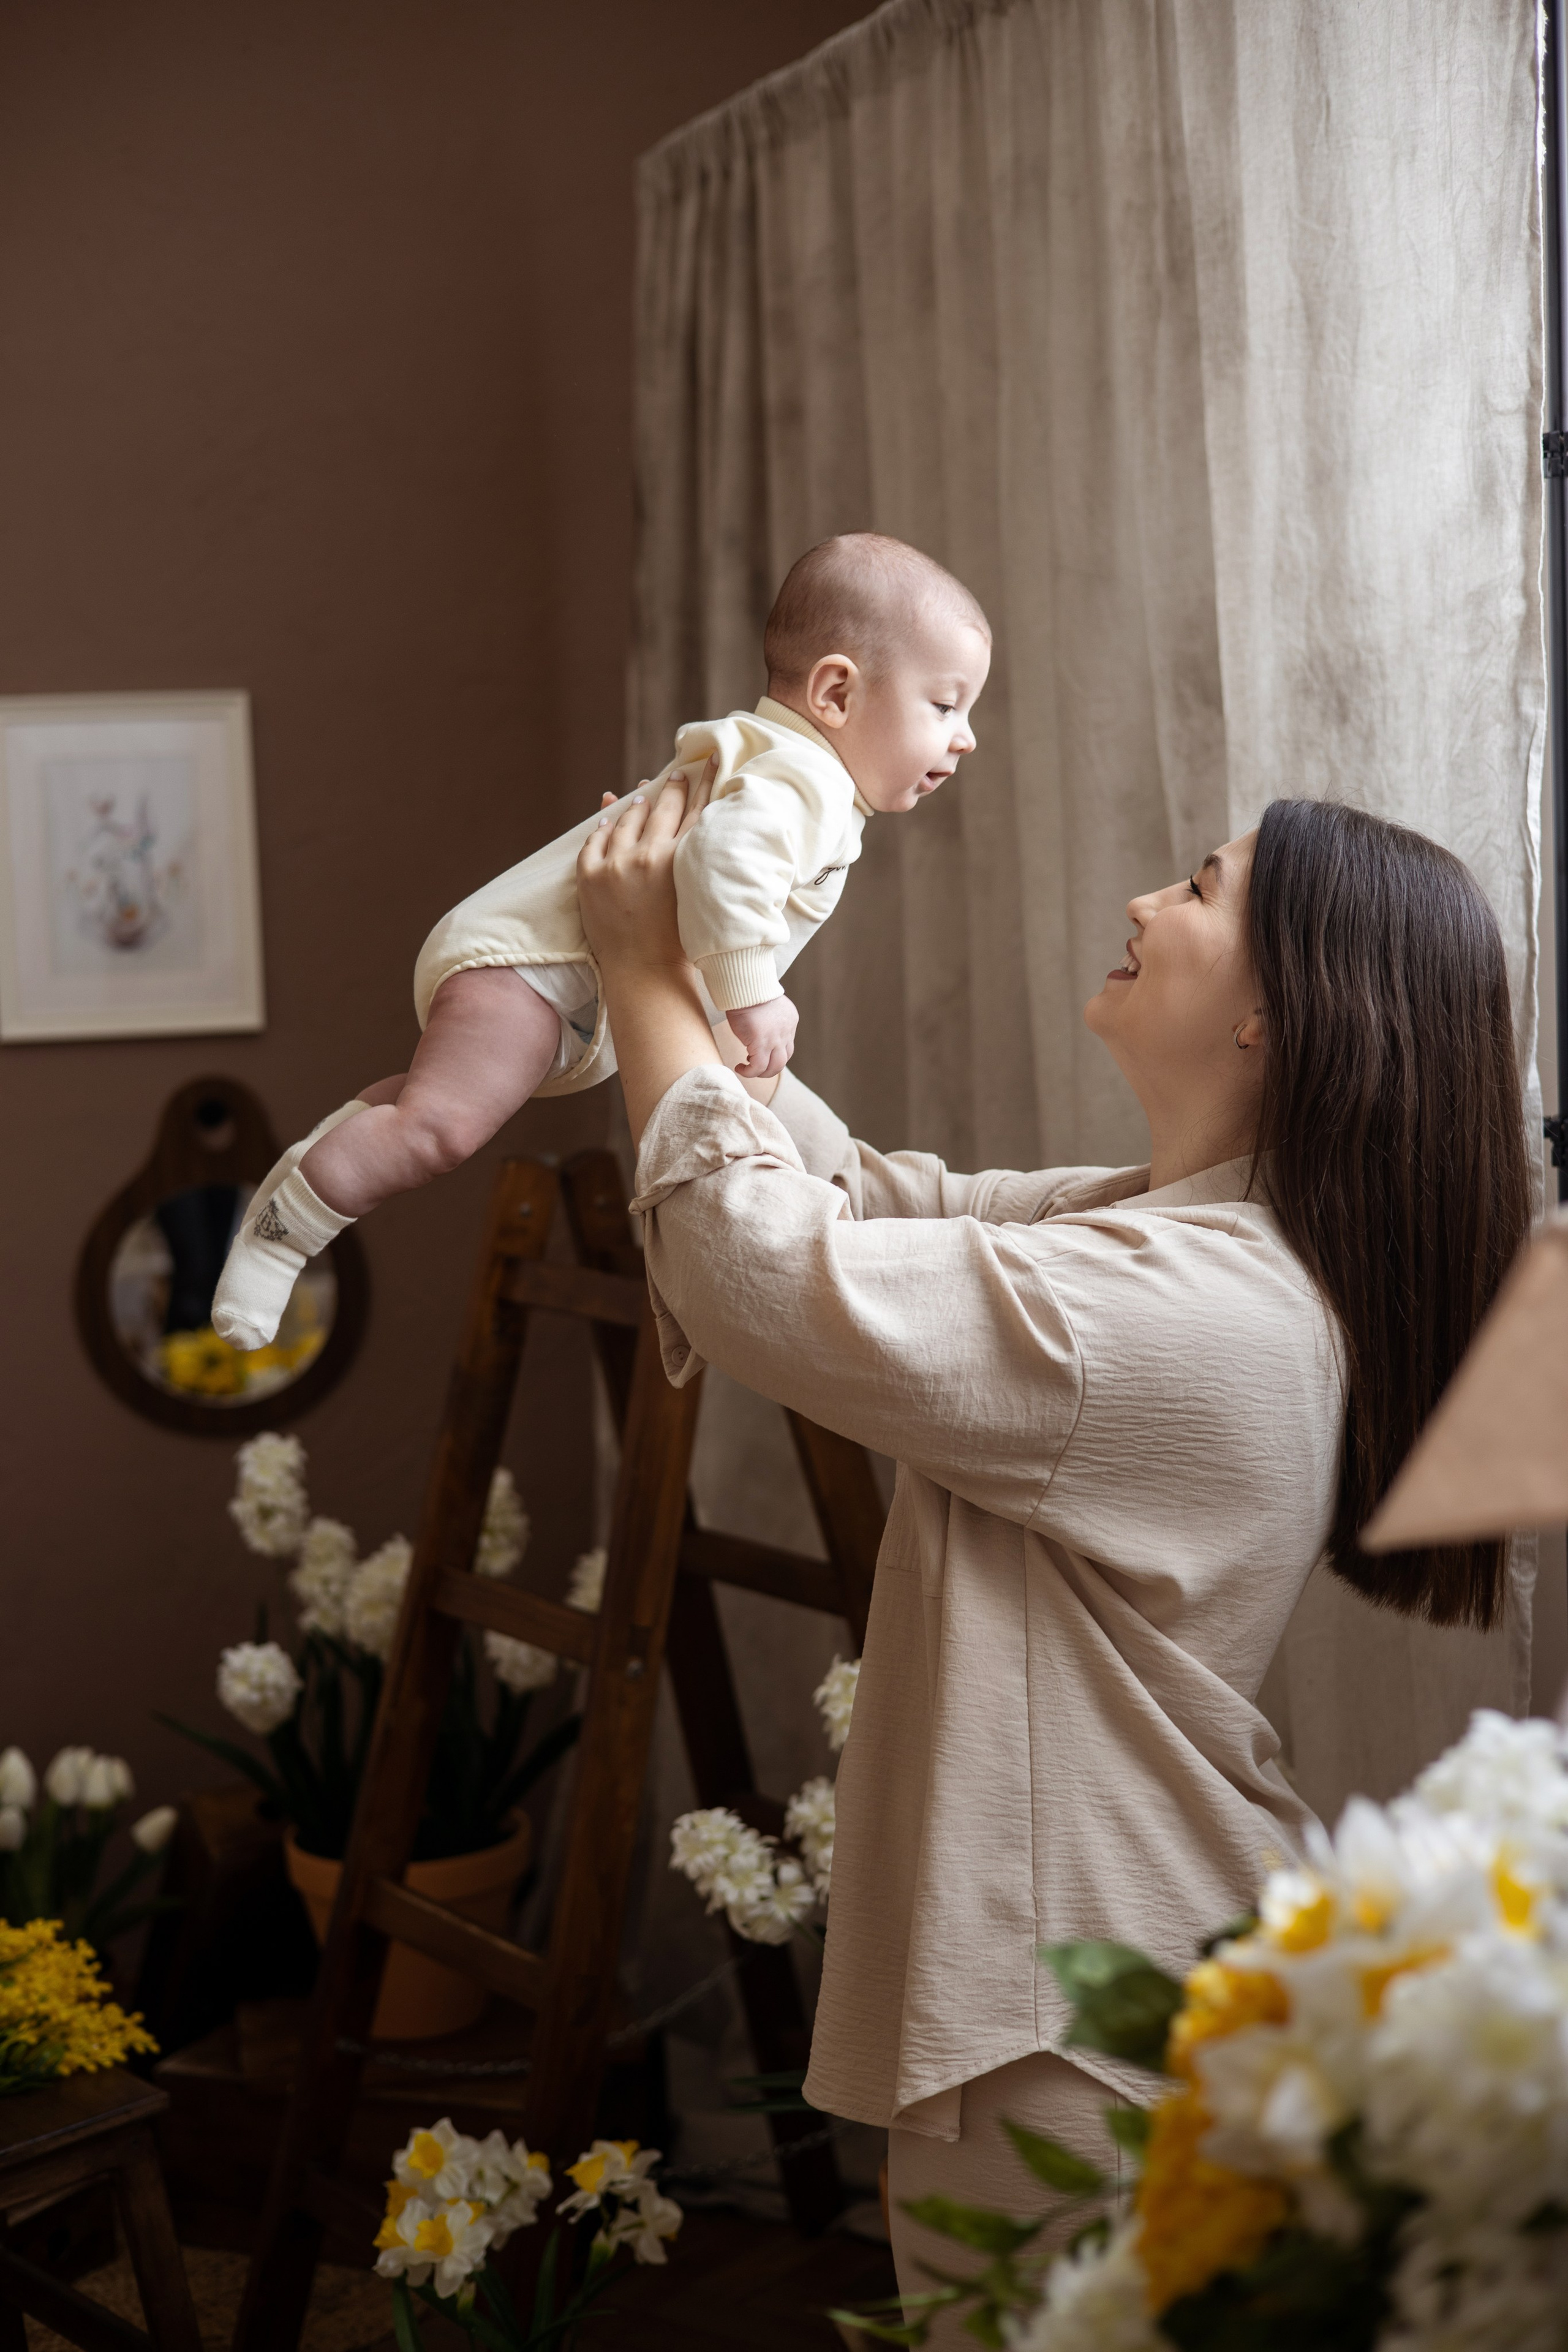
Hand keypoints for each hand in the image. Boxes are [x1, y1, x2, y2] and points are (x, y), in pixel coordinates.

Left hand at [577, 758, 715, 976]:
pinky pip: (595, 840)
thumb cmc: (681, 944)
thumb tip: (708, 841)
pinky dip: (603, 825)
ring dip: (638, 804)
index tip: (707, 763)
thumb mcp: (698, 897)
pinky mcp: (590, 876)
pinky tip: (608, 814)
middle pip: (662, 809)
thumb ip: (699, 864)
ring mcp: (614, 864)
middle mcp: (647, 856)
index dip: (703, 784)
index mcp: (680, 862)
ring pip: (627, 821)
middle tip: (678, 775)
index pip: (696, 811)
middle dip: (672, 788)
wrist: (645, 974)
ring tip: (644, 793)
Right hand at [725, 995, 798, 1078]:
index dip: (773, 1054)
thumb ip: (768, 1020)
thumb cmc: (749, 992)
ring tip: (748, 1069)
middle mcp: (786, 1032)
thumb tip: (757, 1032)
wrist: (745, 986)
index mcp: (789, 1022)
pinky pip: (758, 1066)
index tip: (757, 1052)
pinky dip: (749, 1072)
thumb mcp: (766, 1006)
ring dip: (762, 1073)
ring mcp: (775, 1039)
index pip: (787, 1046)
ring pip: (775, 1067)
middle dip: (770, 1068)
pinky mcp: (761, 1043)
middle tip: (755, 1067)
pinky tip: (739, 1067)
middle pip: (784, 1060)